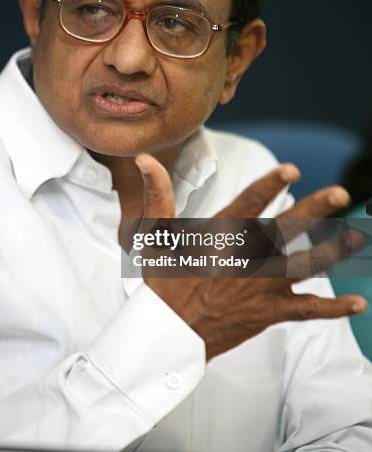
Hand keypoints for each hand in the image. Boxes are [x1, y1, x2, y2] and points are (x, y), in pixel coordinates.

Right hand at [134, 153, 367, 360]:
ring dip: (332, 249)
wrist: (169, 336)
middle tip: (339, 193)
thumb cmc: (163, 283)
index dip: (270, 185)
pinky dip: (333, 308)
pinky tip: (358, 302)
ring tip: (355, 235)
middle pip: (286, 229)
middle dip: (315, 209)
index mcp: (221, 237)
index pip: (248, 203)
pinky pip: (307, 310)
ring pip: (305, 264)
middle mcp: (247, 258)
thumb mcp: (156, 236)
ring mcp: (262, 286)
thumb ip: (158, 195)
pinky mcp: (271, 312)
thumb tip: (145, 159)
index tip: (291, 171)